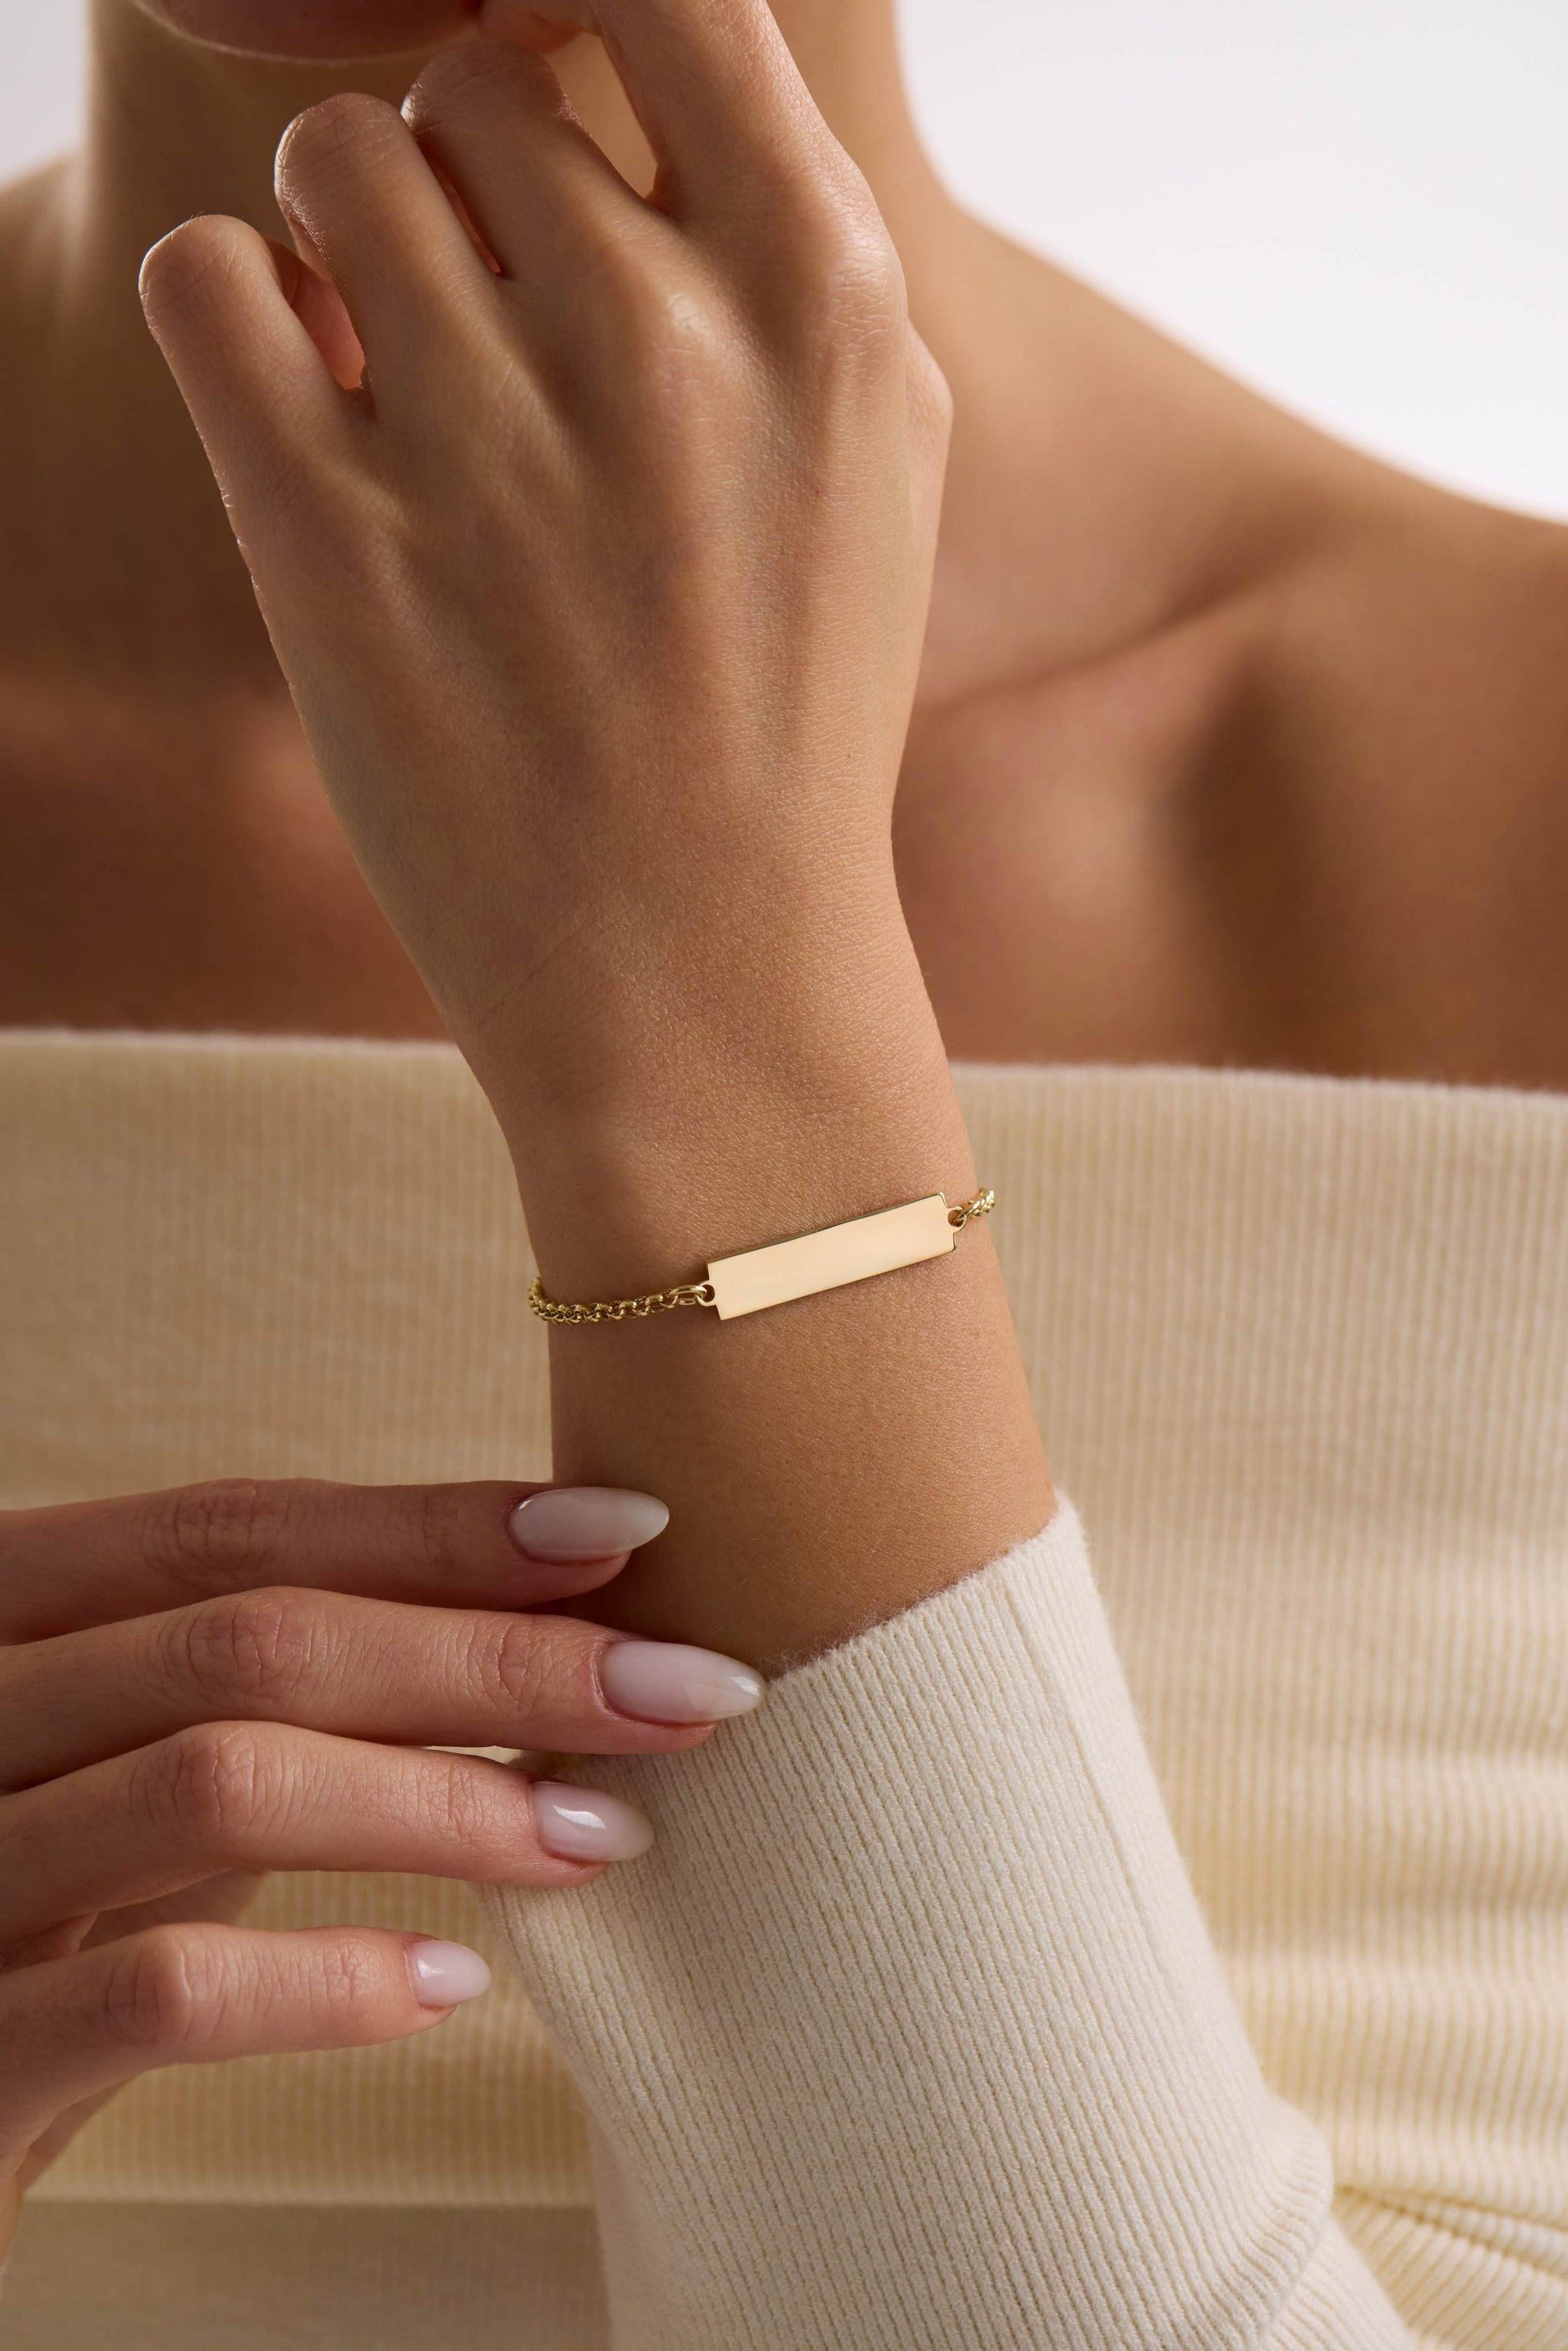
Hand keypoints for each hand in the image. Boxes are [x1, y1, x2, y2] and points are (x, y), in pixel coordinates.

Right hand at [0, 1474, 761, 2253]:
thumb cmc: (41, 1909)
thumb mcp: (142, 1767)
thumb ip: (275, 1689)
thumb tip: (542, 1621)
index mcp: (8, 1613)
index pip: (237, 1527)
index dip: (438, 1523)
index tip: (629, 1534)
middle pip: (252, 1640)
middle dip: (493, 1656)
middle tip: (688, 1691)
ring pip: (219, 1783)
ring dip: (443, 1801)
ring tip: (601, 1832)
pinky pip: (158, 1988)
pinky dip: (324, 1980)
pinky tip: (452, 1984)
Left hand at [138, 0, 950, 1132]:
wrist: (702, 966)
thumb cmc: (788, 707)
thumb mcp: (873, 456)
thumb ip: (785, 248)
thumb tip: (645, 66)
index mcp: (824, 303)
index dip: (585, 21)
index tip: (561, 104)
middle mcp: (660, 344)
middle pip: (473, 79)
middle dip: (462, 181)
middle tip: (486, 324)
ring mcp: (488, 441)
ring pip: (331, 153)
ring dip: (339, 240)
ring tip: (391, 373)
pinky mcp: (328, 538)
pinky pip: (204, 276)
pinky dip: (230, 311)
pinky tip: (300, 401)